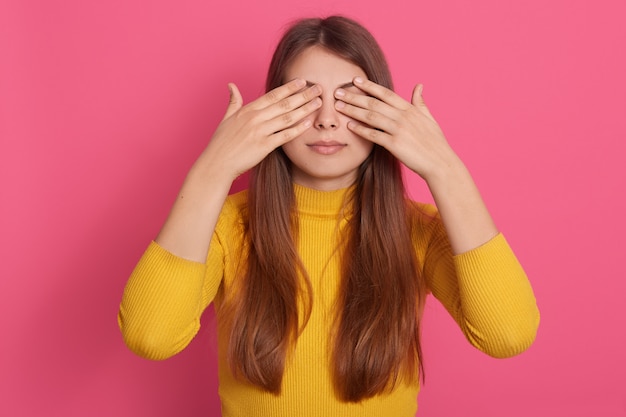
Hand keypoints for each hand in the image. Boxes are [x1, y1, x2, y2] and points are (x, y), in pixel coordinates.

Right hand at [201, 78, 322, 179]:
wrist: (217, 163)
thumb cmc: (221, 143)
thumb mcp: (226, 118)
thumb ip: (233, 101)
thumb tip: (231, 85)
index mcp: (248, 110)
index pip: (273, 95)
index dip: (289, 87)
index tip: (302, 81)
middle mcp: (255, 118)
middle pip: (284, 103)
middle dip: (303, 95)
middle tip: (318, 88)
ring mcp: (260, 132)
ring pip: (287, 117)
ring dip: (305, 108)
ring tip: (318, 102)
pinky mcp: (264, 146)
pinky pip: (285, 136)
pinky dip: (297, 129)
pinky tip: (308, 123)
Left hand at [334, 77, 456, 181]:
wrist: (440, 162)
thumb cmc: (435, 142)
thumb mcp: (429, 118)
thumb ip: (420, 102)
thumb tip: (419, 85)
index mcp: (410, 109)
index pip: (386, 93)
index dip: (369, 86)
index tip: (355, 81)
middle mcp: (403, 117)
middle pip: (374, 103)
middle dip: (354, 96)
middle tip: (338, 92)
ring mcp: (399, 130)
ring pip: (371, 117)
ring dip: (353, 110)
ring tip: (338, 106)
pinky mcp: (395, 144)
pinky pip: (374, 135)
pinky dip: (361, 130)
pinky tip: (349, 126)